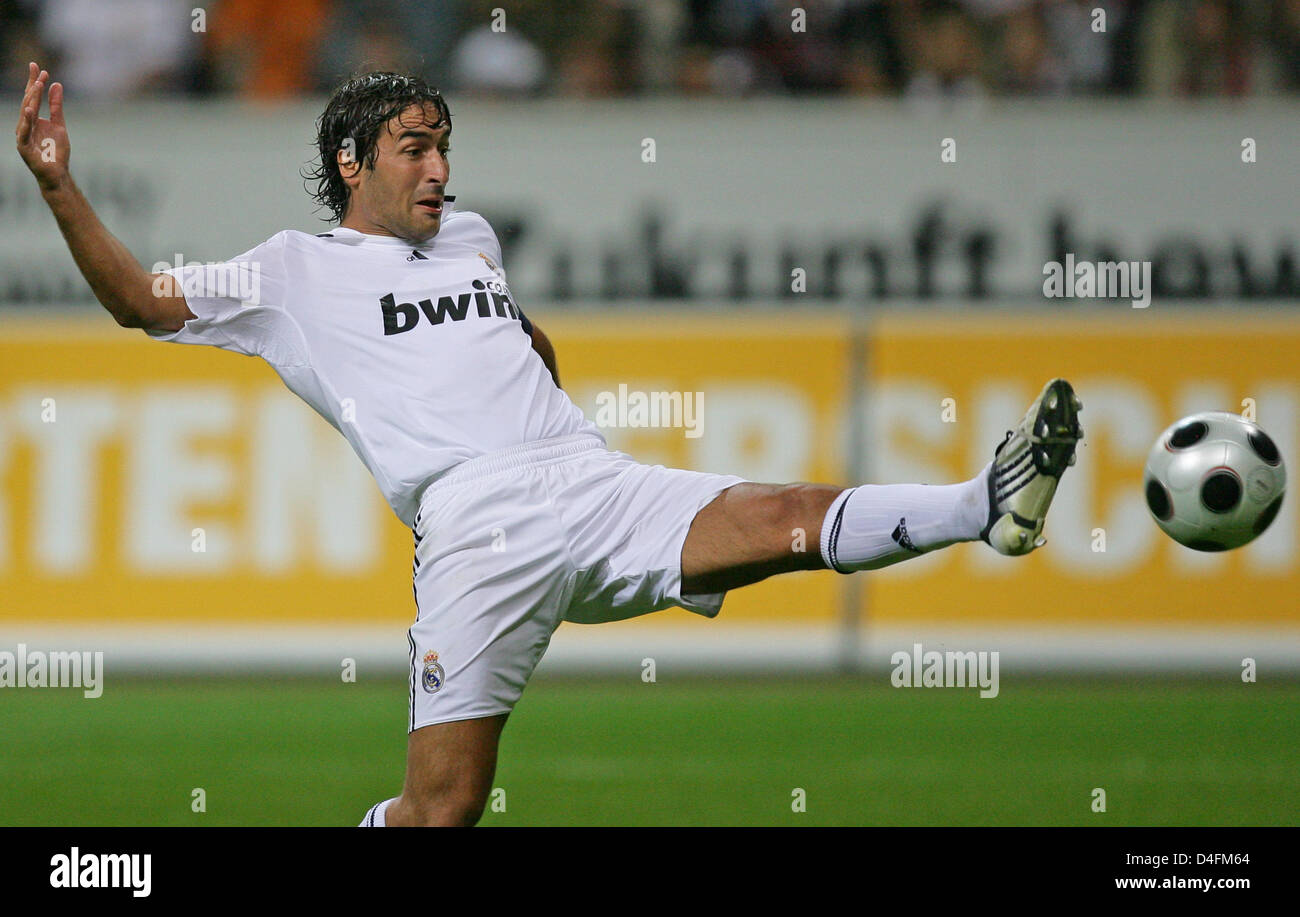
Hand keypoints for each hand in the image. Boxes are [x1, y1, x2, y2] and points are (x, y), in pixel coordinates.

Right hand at [16, 62, 69, 191]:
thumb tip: (56, 85)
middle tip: (40, 72)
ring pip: (26, 114)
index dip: (34, 82)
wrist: (57, 174)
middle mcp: (24, 125)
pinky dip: (27, 121)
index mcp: (32, 120)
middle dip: (33, 86)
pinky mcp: (24, 147)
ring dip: (31, 99)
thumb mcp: (60, 125)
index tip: (38, 67)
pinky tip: (30, 109)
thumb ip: (56, 106)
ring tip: (37, 85)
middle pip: (28, 102)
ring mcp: (22, 135)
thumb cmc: (56, 151)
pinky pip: (24, 131)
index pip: (32, 97)